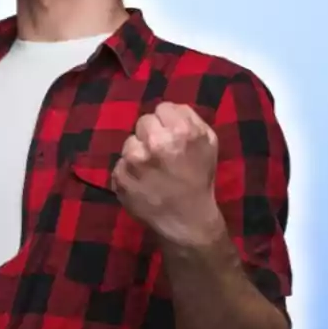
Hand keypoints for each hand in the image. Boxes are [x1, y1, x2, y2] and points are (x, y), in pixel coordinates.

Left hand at [112, 102, 224, 247]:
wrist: (187, 221)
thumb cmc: (199, 179)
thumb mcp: (208, 143)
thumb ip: (190, 118)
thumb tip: (170, 107)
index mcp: (181, 132)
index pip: (162, 108)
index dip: (167, 121)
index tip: (171, 134)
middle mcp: (156, 143)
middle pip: (143, 121)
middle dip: (151, 134)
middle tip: (161, 153)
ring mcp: (134, 161)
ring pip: (130, 142)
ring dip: (138, 152)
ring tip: (152, 169)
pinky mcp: (119, 177)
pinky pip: (120, 163)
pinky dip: (128, 171)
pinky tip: (142, 182)